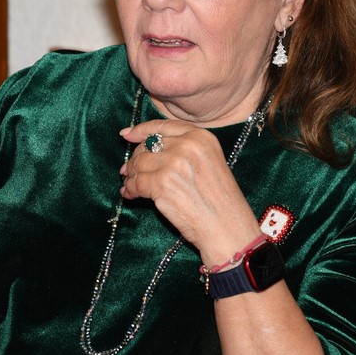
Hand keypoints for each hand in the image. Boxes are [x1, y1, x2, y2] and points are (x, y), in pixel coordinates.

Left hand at [118, 120, 261, 264]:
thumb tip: (145, 147)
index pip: (163, 126)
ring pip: (139, 163)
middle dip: (136, 158)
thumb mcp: (210, 162)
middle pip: (148, 145)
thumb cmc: (220, 201)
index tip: (127, 134)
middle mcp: (187, 145)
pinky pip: (136, 183)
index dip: (141, 130)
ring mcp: (174, 164)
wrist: (228, 228)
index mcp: (201, 136)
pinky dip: (130, 190)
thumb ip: (184, 150)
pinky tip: (130, 195)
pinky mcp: (162, 184)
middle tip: (128, 170)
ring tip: (130, 184)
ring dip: (131, 175)